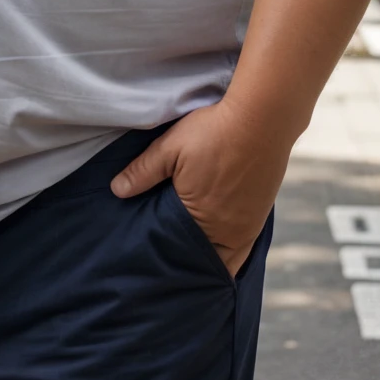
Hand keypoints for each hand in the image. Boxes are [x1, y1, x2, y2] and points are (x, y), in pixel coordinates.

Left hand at [110, 100, 289, 276]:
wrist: (262, 118)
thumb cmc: (214, 131)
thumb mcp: (170, 147)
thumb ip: (143, 172)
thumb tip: (118, 190)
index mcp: (202, 220)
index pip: (178, 253)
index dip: (164, 255)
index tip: (150, 256)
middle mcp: (229, 232)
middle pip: (202, 261)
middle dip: (185, 261)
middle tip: (167, 257)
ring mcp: (248, 227)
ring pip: (225, 259)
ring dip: (208, 258)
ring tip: (189, 253)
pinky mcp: (261, 217)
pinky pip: (244, 250)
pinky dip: (230, 253)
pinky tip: (215, 245)